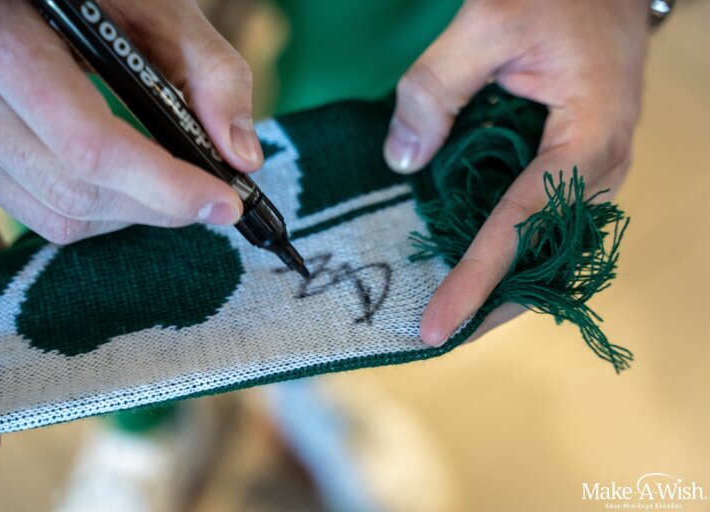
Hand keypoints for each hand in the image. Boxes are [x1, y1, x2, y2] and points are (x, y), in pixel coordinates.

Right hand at [0, 0, 262, 243]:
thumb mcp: (150, 7)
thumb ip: (210, 70)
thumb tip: (242, 158)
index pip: (89, 145)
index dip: (165, 186)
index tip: (224, 203)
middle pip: (77, 191)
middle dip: (159, 206)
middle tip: (211, 198)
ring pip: (58, 216)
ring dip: (132, 214)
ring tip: (171, 188)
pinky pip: (40, 214)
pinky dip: (99, 212)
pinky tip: (128, 185)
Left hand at [383, 0, 649, 345]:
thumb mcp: (487, 23)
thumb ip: (435, 89)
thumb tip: (402, 159)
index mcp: (588, 140)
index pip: (521, 227)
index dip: (475, 283)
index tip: (434, 327)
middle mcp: (601, 171)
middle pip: (543, 259)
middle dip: (494, 306)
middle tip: (438, 339)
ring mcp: (595, 175)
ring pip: (548, 252)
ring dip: (504, 289)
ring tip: (453, 320)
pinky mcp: (578, 171)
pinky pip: (547, 227)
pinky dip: (511, 256)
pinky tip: (477, 274)